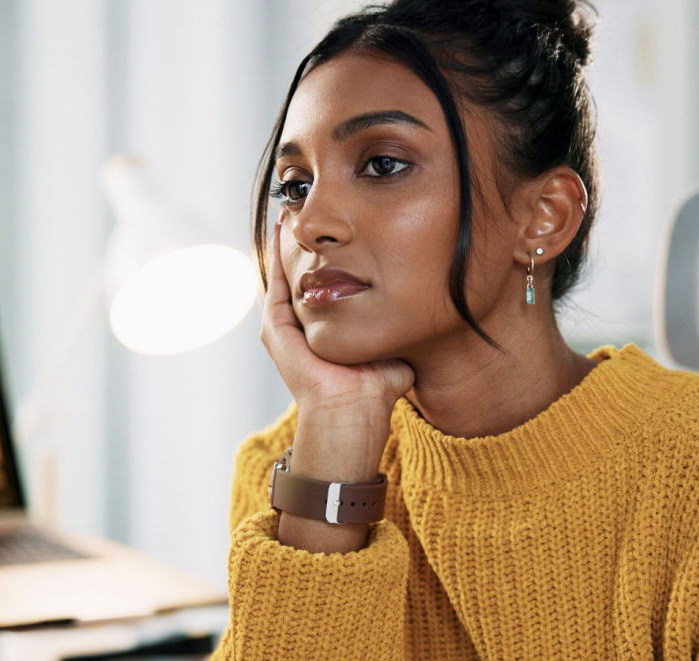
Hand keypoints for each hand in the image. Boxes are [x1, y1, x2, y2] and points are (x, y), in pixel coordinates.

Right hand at [260, 217, 413, 553]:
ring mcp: (285, 327)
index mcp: (325, 328)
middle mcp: (301, 325)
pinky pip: (275, 283)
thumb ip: (400, 334)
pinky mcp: (277, 330)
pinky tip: (283, 228)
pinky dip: (277, 255)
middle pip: (299, 270)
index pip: (322, 280)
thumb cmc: (374, 395)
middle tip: (306, 202)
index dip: (327, 251)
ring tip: (293, 207)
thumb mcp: (391, 352)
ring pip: (283, 272)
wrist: (352, 420)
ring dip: (286, 240)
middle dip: (302, 239)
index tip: (338, 222)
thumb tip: (423, 320)